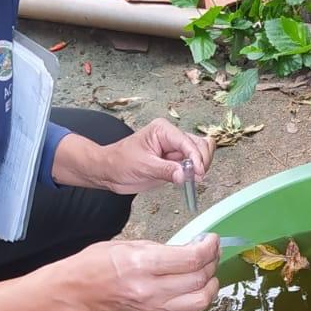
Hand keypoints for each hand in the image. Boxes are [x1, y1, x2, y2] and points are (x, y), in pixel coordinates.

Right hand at [70, 234, 220, 310]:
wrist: (78, 290)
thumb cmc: (97, 263)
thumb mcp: (131, 244)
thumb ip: (164, 248)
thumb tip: (192, 248)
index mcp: (143, 264)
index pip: (191, 259)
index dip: (209, 247)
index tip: (211, 239)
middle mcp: (151, 289)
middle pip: (199, 279)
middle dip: (212, 261)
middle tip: (210, 251)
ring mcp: (154, 306)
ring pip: (200, 301)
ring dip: (211, 284)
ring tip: (207, 271)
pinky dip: (199, 299)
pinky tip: (195, 287)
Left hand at [97, 118, 215, 194]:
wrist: (109, 171)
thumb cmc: (119, 162)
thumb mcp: (143, 166)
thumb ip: (166, 170)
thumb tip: (184, 175)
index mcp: (163, 130)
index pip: (187, 142)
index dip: (196, 157)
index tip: (198, 173)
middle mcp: (171, 137)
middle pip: (199, 144)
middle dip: (201, 160)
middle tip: (195, 177)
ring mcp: (175, 149)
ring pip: (200, 153)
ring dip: (200, 166)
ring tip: (192, 179)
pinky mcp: (175, 162)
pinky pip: (192, 165)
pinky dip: (195, 172)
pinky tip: (188, 179)